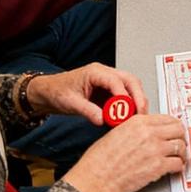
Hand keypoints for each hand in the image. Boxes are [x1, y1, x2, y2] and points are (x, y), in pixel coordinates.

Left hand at [25, 62, 148, 122]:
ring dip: (136, 100)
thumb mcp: (70, 103)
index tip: (127, 110)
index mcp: (95, 72)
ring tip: (137, 116)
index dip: (124, 95)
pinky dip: (130, 104)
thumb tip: (103, 119)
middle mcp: (105, 73)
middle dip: (138, 97)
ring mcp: (109, 81)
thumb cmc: (57, 92)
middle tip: (141, 113)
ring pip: (131, 86)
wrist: (49, 92)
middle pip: (131, 80)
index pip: (116, 80)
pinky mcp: (110, 90)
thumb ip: (87, 111)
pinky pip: (125, 94)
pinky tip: (129, 116)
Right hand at [62, 113, 186, 191]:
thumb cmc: (99, 160)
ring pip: (181, 146)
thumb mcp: (117, 132)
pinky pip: (178, 164)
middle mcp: (149, 133)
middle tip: (180, 143)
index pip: (168, 118)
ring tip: (179, 157)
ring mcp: (155, 149)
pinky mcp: (158, 167)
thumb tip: (149, 131)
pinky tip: (176, 168)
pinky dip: (179, 167)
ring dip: (182, 153)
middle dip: (181, 137)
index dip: (174, 126)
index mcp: (139, 122)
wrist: (96, 179)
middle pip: (179, 130)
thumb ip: (136, 129)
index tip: (175, 131)